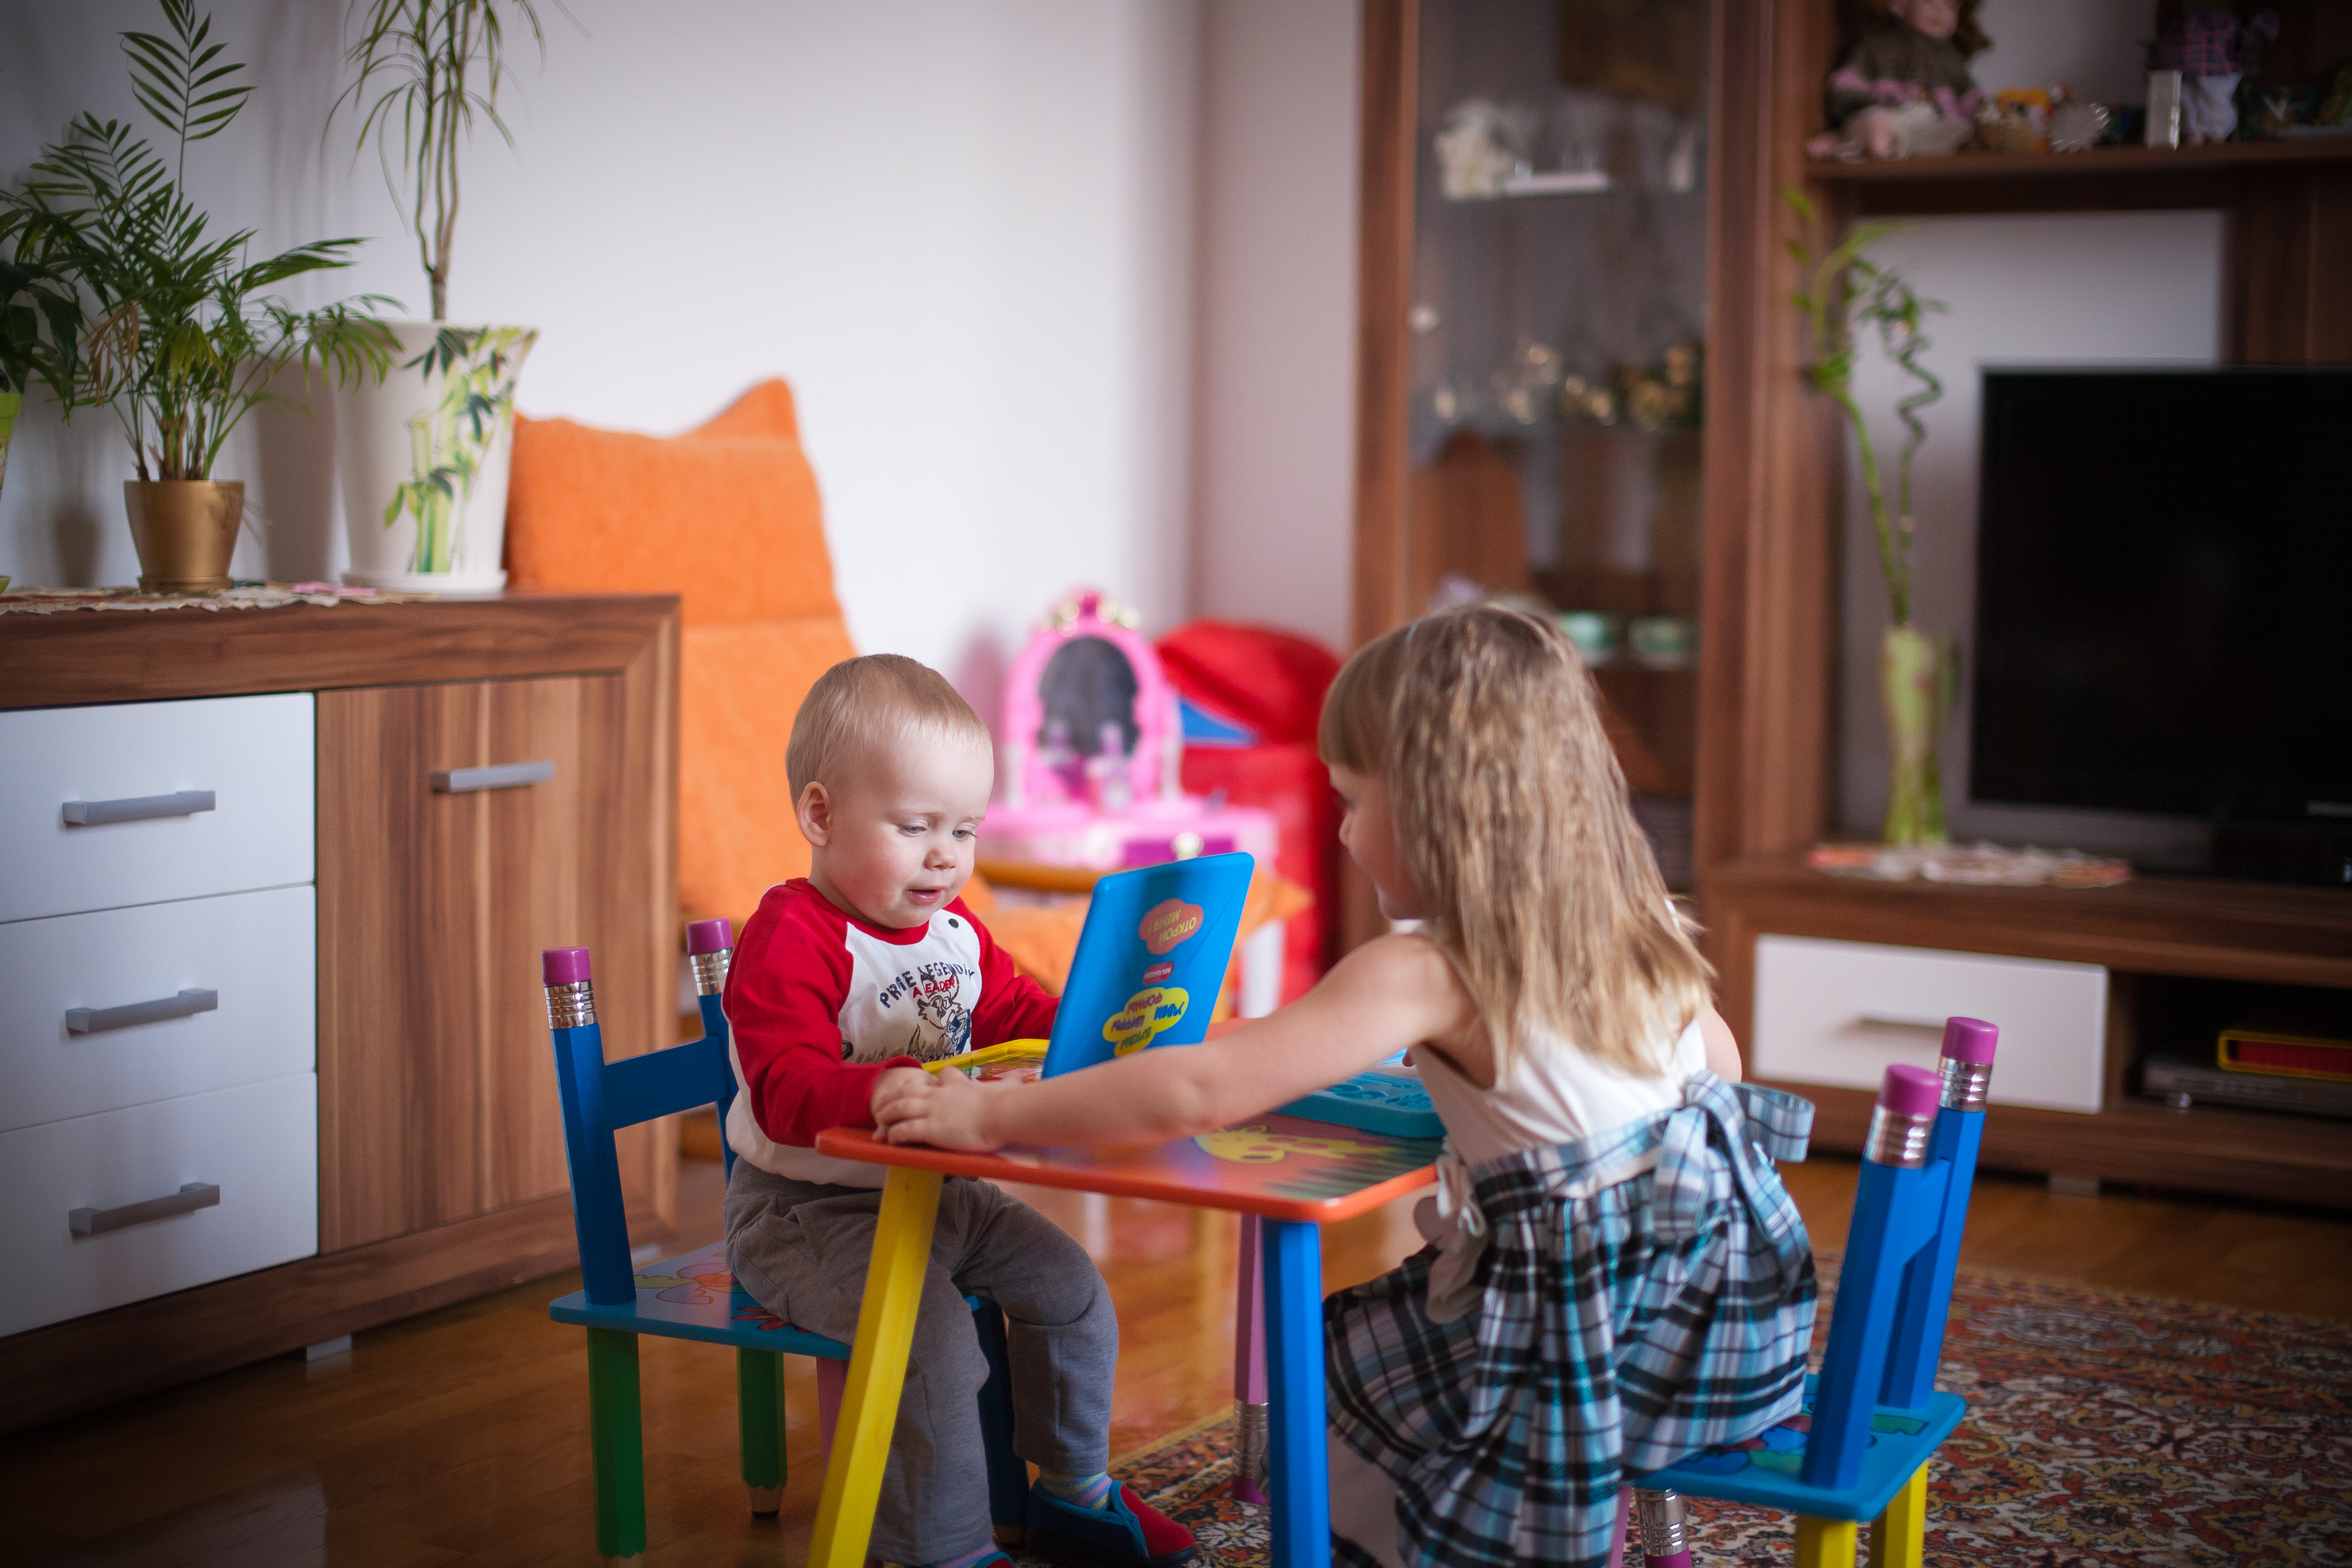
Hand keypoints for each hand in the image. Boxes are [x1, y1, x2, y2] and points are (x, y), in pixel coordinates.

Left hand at [872, 1065, 1008, 1151]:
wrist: (1002, 1114)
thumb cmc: (1005, 1103)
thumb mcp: (1005, 1087)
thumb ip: (1009, 1082)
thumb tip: (1020, 1076)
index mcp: (957, 1085)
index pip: (940, 1077)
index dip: (929, 1083)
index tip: (923, 1087)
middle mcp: (940, 1095)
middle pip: (909, 1092)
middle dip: (894, 1098)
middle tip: (884, 1106)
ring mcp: (933, 1111)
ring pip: (901, 1109)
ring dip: (888, 1115)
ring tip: (879, 1122)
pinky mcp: (931, 1128)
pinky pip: (905, 1130)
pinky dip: (895, 1134)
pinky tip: (890, 1140)